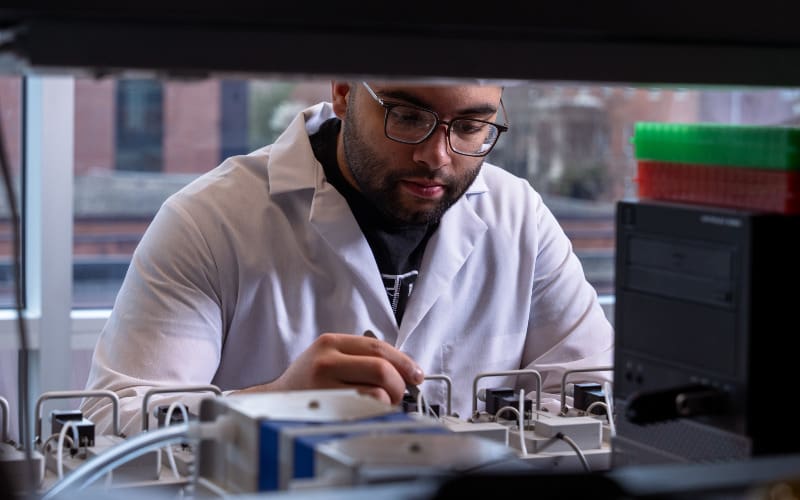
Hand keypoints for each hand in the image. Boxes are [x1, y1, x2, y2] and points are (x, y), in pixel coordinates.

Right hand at [233, 333, 423, 405]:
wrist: (274, 403)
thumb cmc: (308, 381)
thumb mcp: (330, 356)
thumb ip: (362, 356)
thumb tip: (406, 369)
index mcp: (330, 343)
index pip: (379, 347)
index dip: (404, 362)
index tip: (416, 374)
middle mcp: (326, 361)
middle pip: (382, 369)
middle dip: (399, 384)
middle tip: (399, 393)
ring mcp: (323, 387)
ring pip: (376, 393)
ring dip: (388, 402)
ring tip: (381, 404)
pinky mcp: (324, 410)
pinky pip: (364, 412)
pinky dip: (376, 414)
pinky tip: (370, 414)